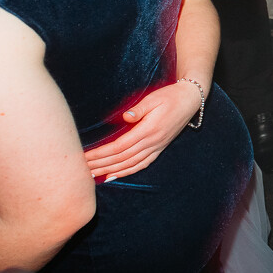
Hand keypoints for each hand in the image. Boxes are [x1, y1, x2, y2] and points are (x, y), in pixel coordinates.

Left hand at [84, 82, 201, 181]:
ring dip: (111, 171)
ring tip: (94, 176)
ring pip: (130, 164)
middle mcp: (152, 142)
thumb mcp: (154, 98)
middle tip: (82, 170)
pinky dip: (127, 172)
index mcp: (148, 130)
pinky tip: (115, 176)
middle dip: (101, 165)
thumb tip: (125, 116)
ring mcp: (156, 147)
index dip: (101, 154)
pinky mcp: (159, 148)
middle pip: (122, 158)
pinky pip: (142, 164)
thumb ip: (140, 109)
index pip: (119, 146)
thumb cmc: (170, 96)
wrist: (190, 100)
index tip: (85, 157)